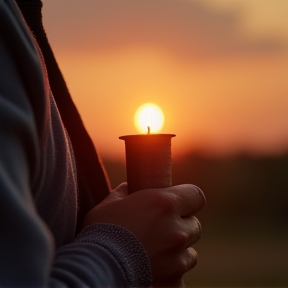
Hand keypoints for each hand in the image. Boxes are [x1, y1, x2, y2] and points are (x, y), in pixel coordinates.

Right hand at [82, 183, 204, 286]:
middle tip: (162, 230)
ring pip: (190, 252)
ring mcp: (178, 257)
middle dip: (181, 226)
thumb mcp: (109, 204)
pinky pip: (182, 276)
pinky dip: (173, 274)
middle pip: (194, 225)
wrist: (94, 268)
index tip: (179, 203)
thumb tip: (129, 188)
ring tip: (156, 253)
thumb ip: (124, 193)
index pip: (196, 195)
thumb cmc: (100, 232)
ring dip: (178, 251)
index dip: (189, 199)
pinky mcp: (175, 281)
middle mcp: (176, 229)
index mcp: (164, 203)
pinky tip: (155, 270)